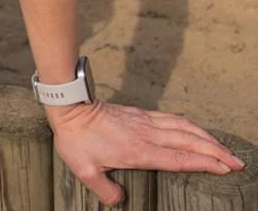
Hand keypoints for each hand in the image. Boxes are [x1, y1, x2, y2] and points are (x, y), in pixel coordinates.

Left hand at [48, 99, 245, 205]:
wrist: (71, 106)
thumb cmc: (77, 140)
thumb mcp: (85, 171)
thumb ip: (105, 190)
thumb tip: (121, 202)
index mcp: (138, 151)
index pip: (179, 158)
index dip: (203, 162)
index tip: (224, 168)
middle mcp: (147, 134)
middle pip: (189, 141)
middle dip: (215, 151)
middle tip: (237, 162)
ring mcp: (145, 121)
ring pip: (184, 127)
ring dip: (207, 137)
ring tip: (224, 149)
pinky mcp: (141, 114)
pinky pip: (172, 119)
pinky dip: (191, 125)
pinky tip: (198, 131)